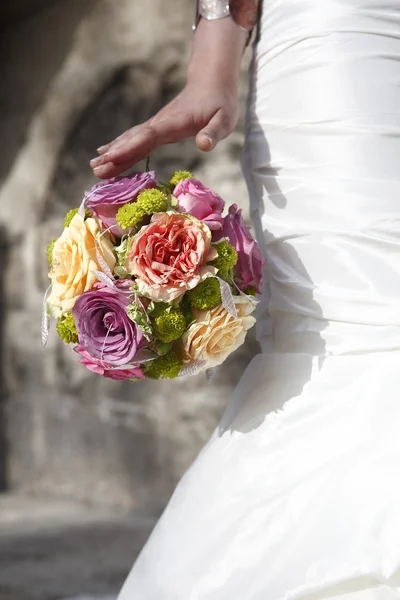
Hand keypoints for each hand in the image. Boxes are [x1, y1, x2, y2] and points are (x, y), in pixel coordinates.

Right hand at [90, 80, 238, 178]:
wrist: (212, 84)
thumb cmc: (220, 104)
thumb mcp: (224, 119)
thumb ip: (214, 132)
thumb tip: (204, 145)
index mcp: (173, 123)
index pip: (148, 137)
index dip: (130, 147)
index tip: (112, 157)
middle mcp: (159, 124)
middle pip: (133, 140)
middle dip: (114, 155)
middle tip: (95, 169)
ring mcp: (156, 126)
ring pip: (130, 140)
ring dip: (112, 153)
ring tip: (94, 166)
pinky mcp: (156, 129)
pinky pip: (135, 140)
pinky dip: (120, 148)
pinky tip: (107, 154)